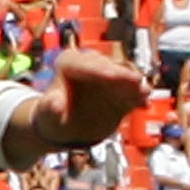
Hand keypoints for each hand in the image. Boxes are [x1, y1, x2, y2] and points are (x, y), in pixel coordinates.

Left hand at [17, 48, 149, 158]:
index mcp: (69, 62)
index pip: (85, 62)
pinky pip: (134, 89)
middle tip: (136, 82)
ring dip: (135, 84)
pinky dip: (139, 96)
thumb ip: (50, 108)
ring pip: (126, 74)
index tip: (111, 76)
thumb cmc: (53, 116)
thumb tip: (54, 104)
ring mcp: (110, 73)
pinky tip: (143, 104)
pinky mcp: (123, 87)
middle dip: (123, 74)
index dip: (99, 69)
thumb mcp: (46, 114)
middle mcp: (92, 63)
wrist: (65, 126)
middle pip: (110, 65)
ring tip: (142, 93)